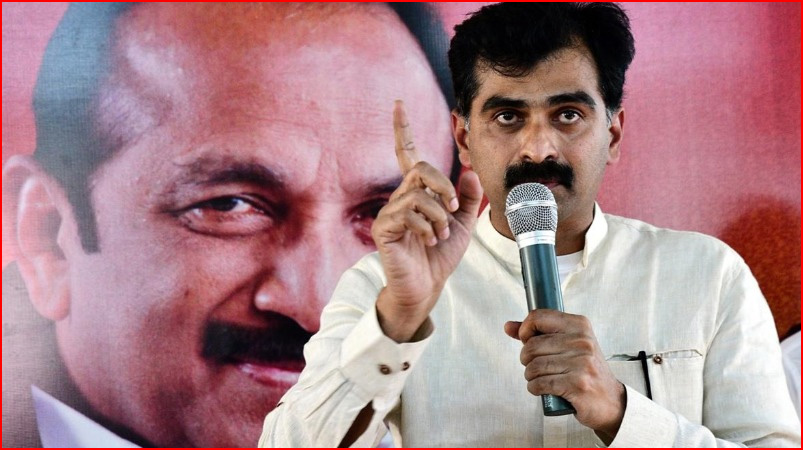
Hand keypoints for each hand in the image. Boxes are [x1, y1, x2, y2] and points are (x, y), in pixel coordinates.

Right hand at [372, 100, 482, 341]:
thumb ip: (468, 199)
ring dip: (438, 215)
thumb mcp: (464, 225)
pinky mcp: (384, 229)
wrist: (427, 287)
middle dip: (443, 185)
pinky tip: (428, 241)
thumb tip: (471, 172)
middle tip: (452, 210)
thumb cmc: (440, 256)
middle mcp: (401, 197)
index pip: (408, 153)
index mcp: (417, 192)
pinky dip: (426, 227)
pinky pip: (408, 213)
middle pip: (421, 168)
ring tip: (440, 235)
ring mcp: (390, 212)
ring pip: (418, 194)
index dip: (403, 129)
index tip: (398, 103)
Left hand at [504, 310, 625, 439]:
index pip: (538, 317)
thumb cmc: (586, 370)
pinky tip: (542, 388)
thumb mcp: (568, 345)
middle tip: (535, 365)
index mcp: (579, 325)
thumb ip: (538, 333)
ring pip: (534, 366)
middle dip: (526, 359)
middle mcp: (582, 341)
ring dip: (530, 376)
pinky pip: (540, 384)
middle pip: (531, 345)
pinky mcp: (577, 385)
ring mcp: (581, 363)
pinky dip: (535, 388)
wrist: (611, 401)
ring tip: (540, 378)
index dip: (524, 329)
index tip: (526, 339)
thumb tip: (508, 326)